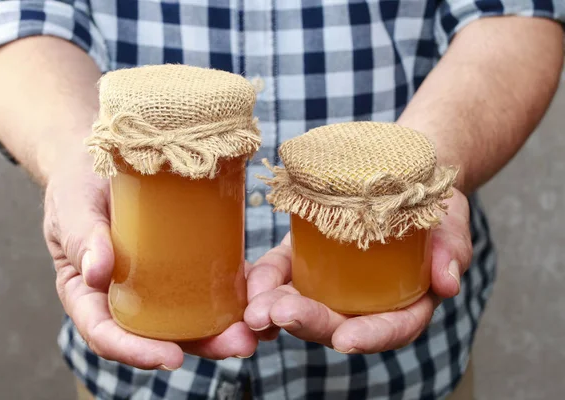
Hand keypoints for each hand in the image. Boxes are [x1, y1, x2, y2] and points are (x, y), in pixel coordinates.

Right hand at [44, 155, 256, 369]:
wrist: (106, 158)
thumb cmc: (78, 184)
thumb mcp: (73, 206)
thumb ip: (81, 236)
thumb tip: (96, 274)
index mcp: (88, 293)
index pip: (106, 333)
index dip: (135, 352)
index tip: (170, 357)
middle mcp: (122, 296)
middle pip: (156, 334)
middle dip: (198, 346)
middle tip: (236, 344)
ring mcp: (154, 283)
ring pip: (185, 317)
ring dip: (220, 329)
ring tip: (254, 330)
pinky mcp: (180, 263)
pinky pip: (202, 286)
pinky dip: (227, 296)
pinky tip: (254, 296)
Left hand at [244, 189, 470, 352]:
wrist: (401, 176)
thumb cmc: (431, 206)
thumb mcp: (449, 223)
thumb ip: (451, 251)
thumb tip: (448, 283)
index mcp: (404, 302)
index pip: (390, 327)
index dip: (370, 336)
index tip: (345, 340)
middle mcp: (364, 301)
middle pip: (337, 322)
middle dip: (307, 322)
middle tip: (278, 316)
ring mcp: (332, 284)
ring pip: (303, 305)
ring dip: (275, 309)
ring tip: (253, 310)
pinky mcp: (307, 260)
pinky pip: (282, 275)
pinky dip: (264, 281)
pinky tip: (247, 284)